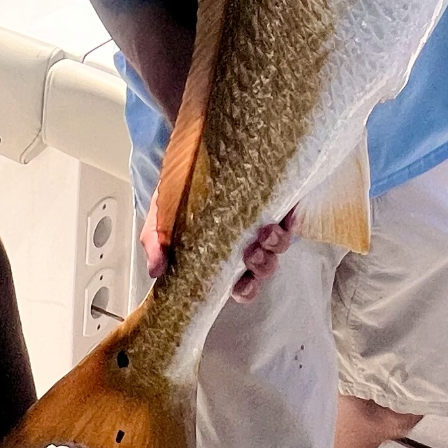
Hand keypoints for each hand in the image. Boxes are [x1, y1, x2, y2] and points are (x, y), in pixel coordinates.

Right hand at [139, 193, 295, 300]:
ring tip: (265, 232)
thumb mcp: (161, 218)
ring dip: (275, 244)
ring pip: (280, 245)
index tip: (240, 285)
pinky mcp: (276, 200)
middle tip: (251, 253)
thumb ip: (156, 243)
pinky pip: (291, 216)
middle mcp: (248, 243)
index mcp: (223, 256)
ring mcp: (264, 223)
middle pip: (264, 267)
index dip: (246, 290)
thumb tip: (155, 270)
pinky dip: (291, 219)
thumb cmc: (178, 195)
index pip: (241, 285)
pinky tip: (284, 215)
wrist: (190, 158)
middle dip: (261, 265)